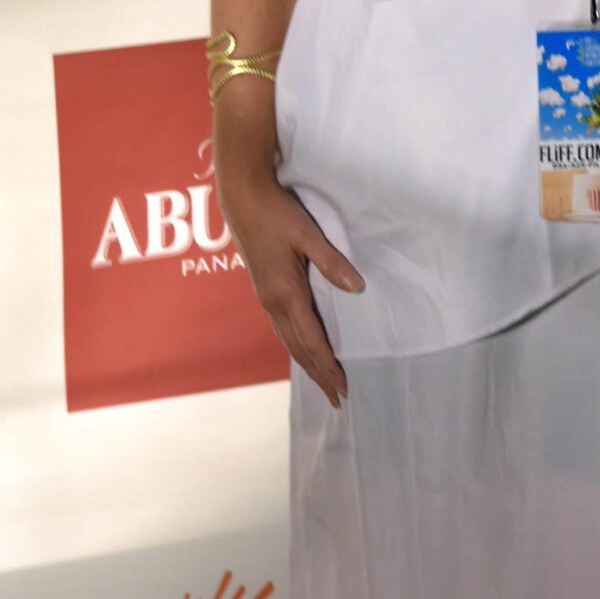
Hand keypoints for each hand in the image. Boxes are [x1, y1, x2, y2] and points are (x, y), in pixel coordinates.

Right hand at [220, 162, 363, 408]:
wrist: (242, 199)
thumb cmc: (277, 213)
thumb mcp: (308, 234)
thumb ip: (332, 262)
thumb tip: (357, 288)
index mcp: (286, 294)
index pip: (312, 341)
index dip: (329, 367)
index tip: (344, 389)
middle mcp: (273, 303)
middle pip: (299, 350)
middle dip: (320, 375)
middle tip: (339, 399)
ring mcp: (266, 298)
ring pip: (289, 341)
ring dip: (308, 364)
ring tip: (325, 382)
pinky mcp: (265, 290)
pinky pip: (283, 328)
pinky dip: (297, 346)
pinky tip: (305, 349)